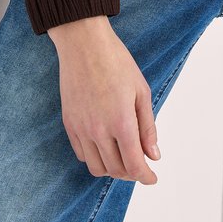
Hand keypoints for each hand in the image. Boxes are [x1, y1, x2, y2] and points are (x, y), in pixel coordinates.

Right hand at [47, 16, 160, 183]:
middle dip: (131, 173)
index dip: (145, 177)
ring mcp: (81, 128)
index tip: (152, 177)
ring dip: (112, 168)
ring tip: (122, 156)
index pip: (134, 165)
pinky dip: (94, 157)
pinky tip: (104, 145)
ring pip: (96, 167)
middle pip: (115, 170)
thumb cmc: (115, 61)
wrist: (83, 43)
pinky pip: (81, 153)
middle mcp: (99, 130)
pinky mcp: (69, 123)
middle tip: (140, 165)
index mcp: (121, 121)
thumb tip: (153, 155)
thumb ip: (148, 126)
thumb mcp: (141, 90)